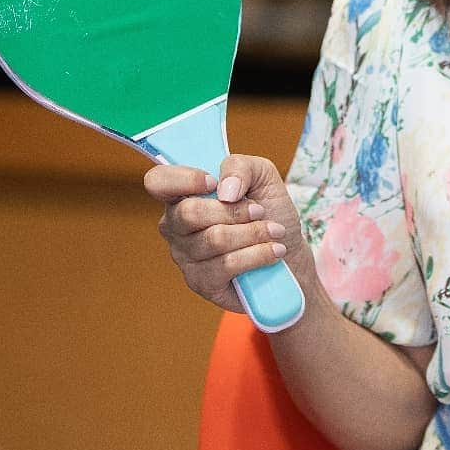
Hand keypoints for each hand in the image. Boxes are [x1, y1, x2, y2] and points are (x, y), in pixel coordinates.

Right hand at [144, 155, 311, 313]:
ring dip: (253, 232)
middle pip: (189, 213)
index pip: (158, 182)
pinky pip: (226, 265)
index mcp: (183, 193)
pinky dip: (257, 254)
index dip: (183, 179)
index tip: (214, 182)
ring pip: (214, 239)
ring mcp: (186, 256)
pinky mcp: (202, 282)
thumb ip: (239, 167)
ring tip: (274, 230)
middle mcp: (176, 226)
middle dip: (233, 210)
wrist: (291, 248)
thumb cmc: (269, 208)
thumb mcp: (261, 173)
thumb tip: (225, 191)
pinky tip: (273, 250)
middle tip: (260, 210)